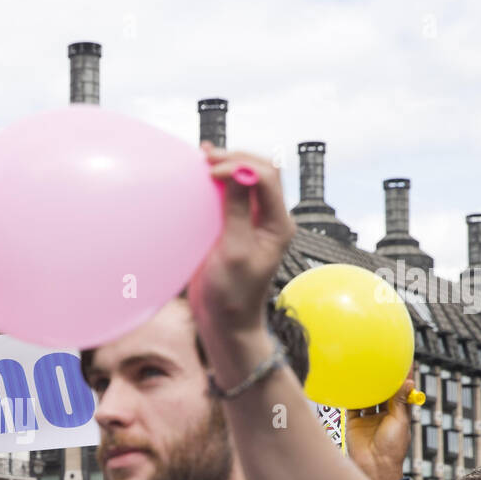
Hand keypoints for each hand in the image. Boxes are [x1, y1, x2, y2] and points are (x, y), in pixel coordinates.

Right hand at [188, 146, 296, 346]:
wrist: (224, 321)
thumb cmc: (233, 295)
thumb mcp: (233, 251)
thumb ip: (238, 210)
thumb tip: (240, 171)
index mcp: (278, 224)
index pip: (267, 178)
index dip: (241, 165)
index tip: (212, 172)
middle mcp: (269, 218)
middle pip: (259, 171)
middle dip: (234, 159)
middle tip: (205, 158)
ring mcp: (253, 221)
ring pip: (245, 179)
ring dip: (226, 166)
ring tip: (202, 157)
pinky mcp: (235, 226)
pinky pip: (230, 195)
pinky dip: (217, 180)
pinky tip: (202, 168)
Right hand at [347, 368, 415, 479]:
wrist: (374, 465)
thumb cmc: (392, 447)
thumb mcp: (400, 421)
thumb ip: (400, 401)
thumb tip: (409, 381)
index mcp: (398, 414)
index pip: (401, 392)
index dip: (402, 378)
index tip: (403, 362)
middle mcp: (383, 414)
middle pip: (383, 392)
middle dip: (383, 379)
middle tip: (382, 361)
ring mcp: (368, 418)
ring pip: (368, 397)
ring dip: (367, 385)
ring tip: (365, 369)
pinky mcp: (354, 421)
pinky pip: (352, 405)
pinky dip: (352, 395)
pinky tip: (351, 384)